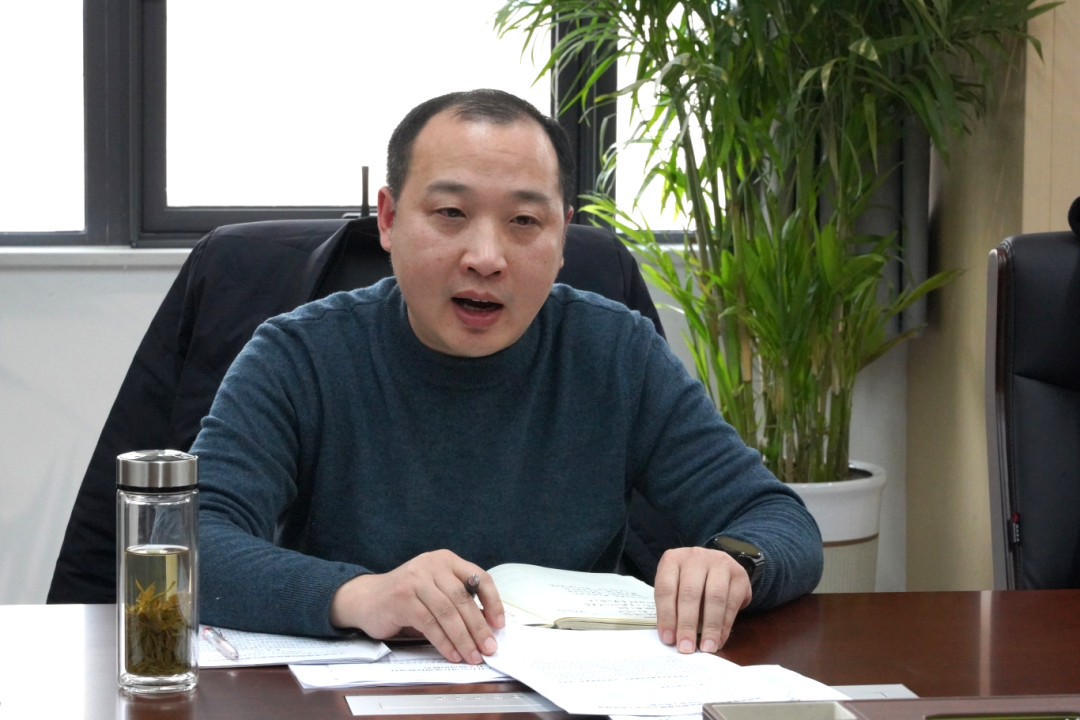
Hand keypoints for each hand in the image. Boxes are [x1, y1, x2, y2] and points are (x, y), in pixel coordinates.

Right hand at [329, 549, 504, 663]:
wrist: (366, 598)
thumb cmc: (406, 597)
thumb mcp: (435, 590)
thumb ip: (457, 600)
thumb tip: (486, 626)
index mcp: (446, 560)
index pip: (479, 578)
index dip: (493, 602)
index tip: (499, 624)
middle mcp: (431, 565)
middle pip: (464, 598)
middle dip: (479, 627)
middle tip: (489, 647)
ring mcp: (415, 580)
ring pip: (448, 612)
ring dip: (463, 638)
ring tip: (473, 655)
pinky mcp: (402, 598)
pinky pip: (429, 623)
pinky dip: (444, 642)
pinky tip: (452, 654)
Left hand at [654, 546, 751, 653]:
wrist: (717, 564)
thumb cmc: (689, 581)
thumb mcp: (675, 586)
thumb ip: (672, 607)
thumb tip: (672, 638)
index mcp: (673, 559)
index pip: (666, 588)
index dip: (666, 616)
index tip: (668, 639)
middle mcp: (695, 557)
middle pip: (690, 593)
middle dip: (687, 624)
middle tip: (686, 648)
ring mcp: (719, 562)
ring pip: (714, 597)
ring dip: (710, 627)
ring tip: (707, 647)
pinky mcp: (739, 574)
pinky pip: (732, 602)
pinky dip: (725, 625)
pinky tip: (719, 639)